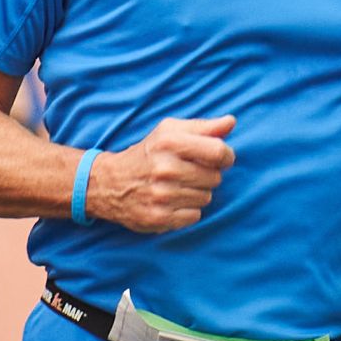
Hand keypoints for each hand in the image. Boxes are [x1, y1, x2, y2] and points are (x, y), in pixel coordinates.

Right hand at [85, 116, 239, 233]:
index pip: (219, 151)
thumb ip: (203, 127)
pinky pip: (195, 216)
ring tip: (177, 187)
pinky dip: (187, 211)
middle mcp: (165, 168)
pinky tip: (172, 202)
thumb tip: (231, 122)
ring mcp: (161, 195)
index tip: (217, 158)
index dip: (225, 156)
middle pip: (215, 178)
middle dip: (206, 175)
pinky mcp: (159, 218)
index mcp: (169, 142)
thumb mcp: (169, 132)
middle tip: (187, 173)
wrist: (109, 183)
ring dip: (196, 193)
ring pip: (206, 198)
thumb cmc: (147, 154)